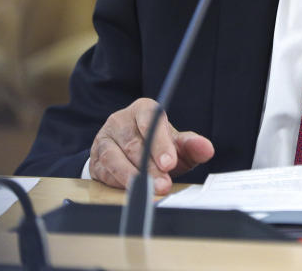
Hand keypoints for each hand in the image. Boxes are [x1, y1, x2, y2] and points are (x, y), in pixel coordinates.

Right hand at [89, 98, 213, 191]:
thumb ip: (192, 146)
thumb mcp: (178, 145)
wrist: (133, 153)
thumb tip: (207, 148)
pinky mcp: (95, 159)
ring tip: (147, 191)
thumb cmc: (159, 147)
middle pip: (133, 143)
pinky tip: (131, 191)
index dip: (159, 143)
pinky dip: (118, 182)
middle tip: (163, 184)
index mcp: (143, 109)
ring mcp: (105, 139)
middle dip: (149, 167)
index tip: (169, 163)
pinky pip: (104, 171)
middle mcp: (120, 120)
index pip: (150, 120)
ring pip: (114, 157)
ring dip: (131, 176)